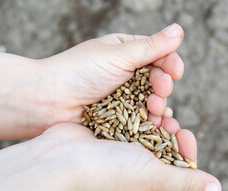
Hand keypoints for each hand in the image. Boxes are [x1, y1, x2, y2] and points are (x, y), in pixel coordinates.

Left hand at [43, 23, 183, 124]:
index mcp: (125, 52)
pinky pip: (141, 119)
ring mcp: (123, 97)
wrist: (48, 101)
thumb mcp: (118, 55)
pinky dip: (150, 121)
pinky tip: (155, 124)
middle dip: (163, 86)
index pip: (158, 55)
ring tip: (156, 109)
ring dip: (159, 104)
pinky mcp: (119, 118)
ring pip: (151, 101)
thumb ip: (151, 47)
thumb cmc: (79, 72)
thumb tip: (180, 29)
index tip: (175, 73)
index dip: (170, 63)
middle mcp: (126, 73)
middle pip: (157, 79)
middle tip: (161, 92)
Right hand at [43, 122, 220, 190]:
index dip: (188, 155)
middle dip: (172, 139)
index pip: (183, 181)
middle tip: (172, 120)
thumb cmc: (109, 173)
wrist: (60, 160)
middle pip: (167, 162)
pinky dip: (141, 125)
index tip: (186, 132)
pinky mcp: (112, 153)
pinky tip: (144, 110)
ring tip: (160, 111)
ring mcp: (124, 172)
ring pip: (151, 147)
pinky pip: (134, 138)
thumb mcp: (155, 178)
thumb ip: (187, 183)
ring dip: (157, 128)